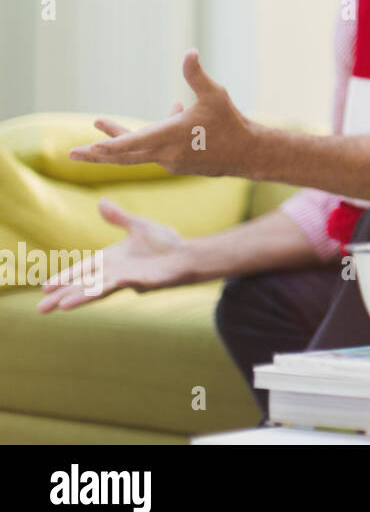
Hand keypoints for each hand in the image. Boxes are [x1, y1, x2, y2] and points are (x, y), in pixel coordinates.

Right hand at [36, 199, 190, 311]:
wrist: (187, 253)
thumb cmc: (164, 243)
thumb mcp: (137, 226)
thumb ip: (118, 218)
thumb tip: (101, 202)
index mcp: (110, 259)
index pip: (82, 270)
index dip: (64, 278)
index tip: (45, 288)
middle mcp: (114, 272)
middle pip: (83, 285)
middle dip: (62, 295)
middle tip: (41, 309)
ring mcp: (127, 279)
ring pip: (97, 290)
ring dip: (79, 298)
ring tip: (60, 307)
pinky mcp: (140, 282)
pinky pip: (120, 286)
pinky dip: (106, 290)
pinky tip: (90, 295)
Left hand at [67, 50, 255, 176]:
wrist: (249, 154)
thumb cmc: (231, 122)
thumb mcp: (215, 95)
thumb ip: (196, 75)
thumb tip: (189, 52)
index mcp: (171, 136)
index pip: (133, 143)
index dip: (110, 144)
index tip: (88, 148)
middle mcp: (166, 153)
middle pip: (124, 157)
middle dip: (96, 155)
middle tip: (71, 154)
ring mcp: (171, 161)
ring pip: (138, 151)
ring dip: (120, 139)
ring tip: (102, 123)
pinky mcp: (177, 165)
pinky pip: (155, 150)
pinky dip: (151, 136)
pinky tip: (173, 112)